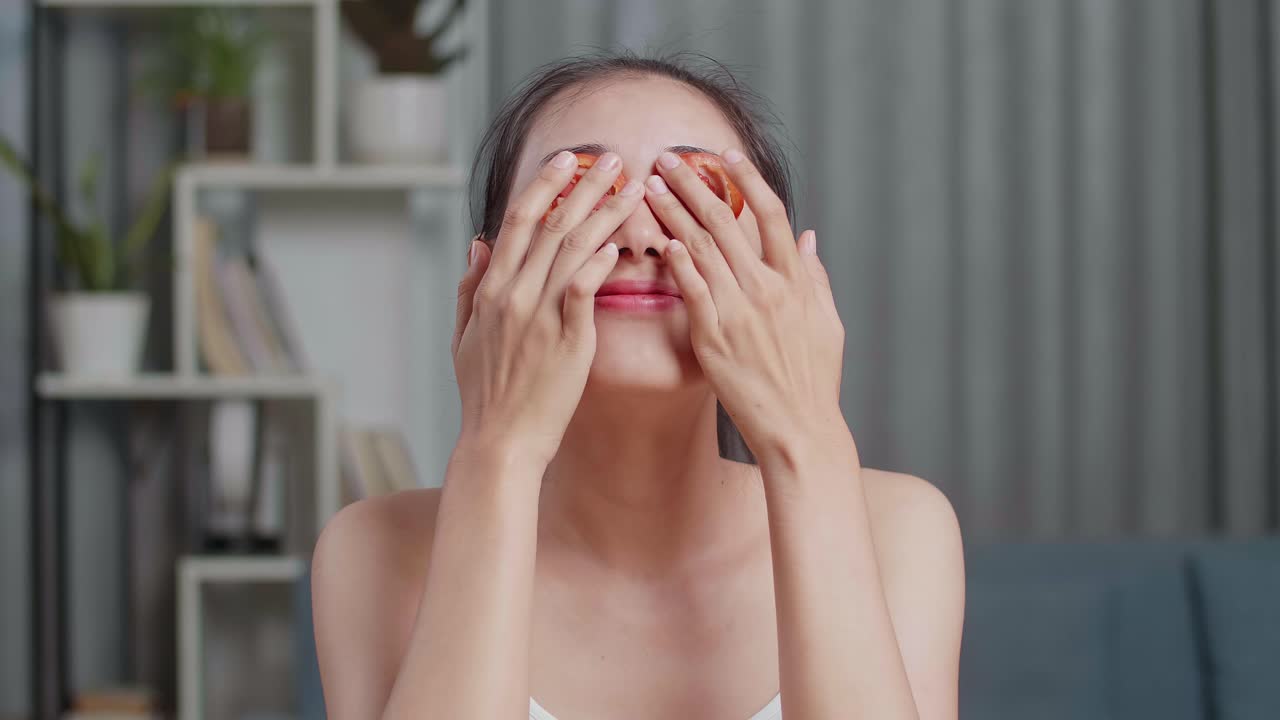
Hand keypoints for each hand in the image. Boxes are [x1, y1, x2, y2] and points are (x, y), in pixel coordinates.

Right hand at [453, 151, 643, 466]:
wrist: (501, 441)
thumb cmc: (485, 394)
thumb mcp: (464, 337)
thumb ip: (469, 286)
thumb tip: (477, 243)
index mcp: (490, 289)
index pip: (518, 221)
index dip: (544, 185)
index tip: (567, 159)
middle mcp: (513, 294)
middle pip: (552, 225)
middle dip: (585, 186)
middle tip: (614, 158)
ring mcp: (539, 316)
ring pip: (574, 249)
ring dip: (605, 214)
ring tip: (633, 190)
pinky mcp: (566, 341)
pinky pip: (583, 291)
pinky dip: (599, 264)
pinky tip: (618, 244)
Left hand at [644, 149, 847, 464]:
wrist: (799, 429)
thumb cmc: (814, 381)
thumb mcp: (828, 323)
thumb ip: (815, 277)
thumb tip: (807, 237)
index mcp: (796, 281)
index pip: (771, 213)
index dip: (747, 179)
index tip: (723, 155)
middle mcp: (768, 288)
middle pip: (726, 221)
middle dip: (694, 184)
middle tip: (668, 158)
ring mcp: (740, 311)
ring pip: (701, 247)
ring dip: (674, 212)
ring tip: (651, 186)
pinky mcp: (714, 337)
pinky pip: (690, 289)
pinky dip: (675, 260)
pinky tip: (658, 238)